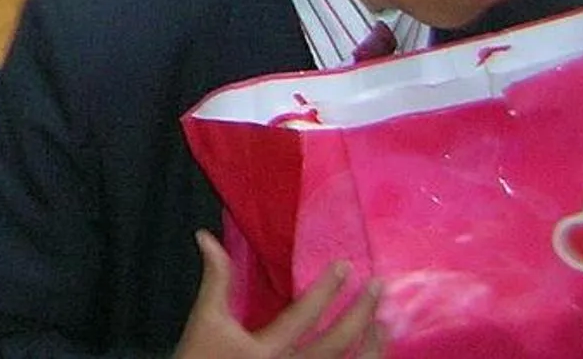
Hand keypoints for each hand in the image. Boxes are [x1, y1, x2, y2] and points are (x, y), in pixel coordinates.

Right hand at [171, 233, 385, 358]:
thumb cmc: (201, 357)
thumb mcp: (205, 319)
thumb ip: (215, 279)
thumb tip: (205, 236)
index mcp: (267, 349)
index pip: (304, 316)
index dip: (326, 289)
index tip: (345, 266)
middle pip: (337, 344)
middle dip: (360, 313)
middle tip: (377, 287)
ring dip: (370, 346)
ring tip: (381, 322)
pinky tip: (370, 352)